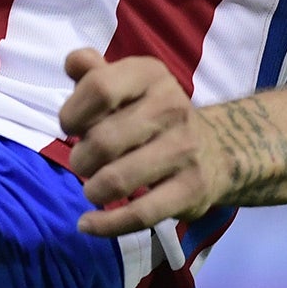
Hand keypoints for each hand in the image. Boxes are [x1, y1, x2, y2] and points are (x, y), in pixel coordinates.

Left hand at [60, 48, 231, 236]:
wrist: (216, 151)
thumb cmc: (151, 114)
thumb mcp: (126, 83)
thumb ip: (93, 71)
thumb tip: (73, 63)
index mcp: (150, 74)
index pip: (99, 88)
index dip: (72, 112)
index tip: (69, 127)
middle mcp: (172, 107)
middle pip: (103, 139)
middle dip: (80, 158)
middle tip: (82, 163)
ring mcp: (184, 150)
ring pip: (118, 179)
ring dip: (92, 189)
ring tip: (92, 188)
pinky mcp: (191, 190)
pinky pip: (141, 214)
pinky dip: (107, 224)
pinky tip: (87, 224)